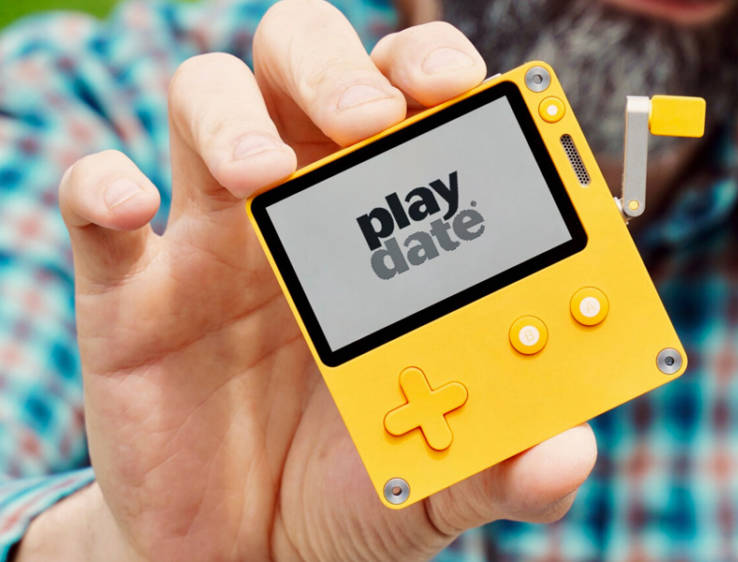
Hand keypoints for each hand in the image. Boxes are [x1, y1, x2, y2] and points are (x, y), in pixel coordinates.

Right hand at [30, 1, 596, 558]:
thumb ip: (506, 465)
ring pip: (206, 101)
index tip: (462, 88)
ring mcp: (211, 242)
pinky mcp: (129, 294)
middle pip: (305, 69)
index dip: (432, 68)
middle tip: (370, 117)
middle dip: (336, 68)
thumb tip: (569, 455)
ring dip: (231, 114)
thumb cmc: (357, 489)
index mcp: (391, 233)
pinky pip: (99, 212)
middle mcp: (304, 211)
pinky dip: (104, 190)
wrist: (252, 552)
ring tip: (263, 173)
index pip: (412, 101)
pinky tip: (131, 206)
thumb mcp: (439, 479)